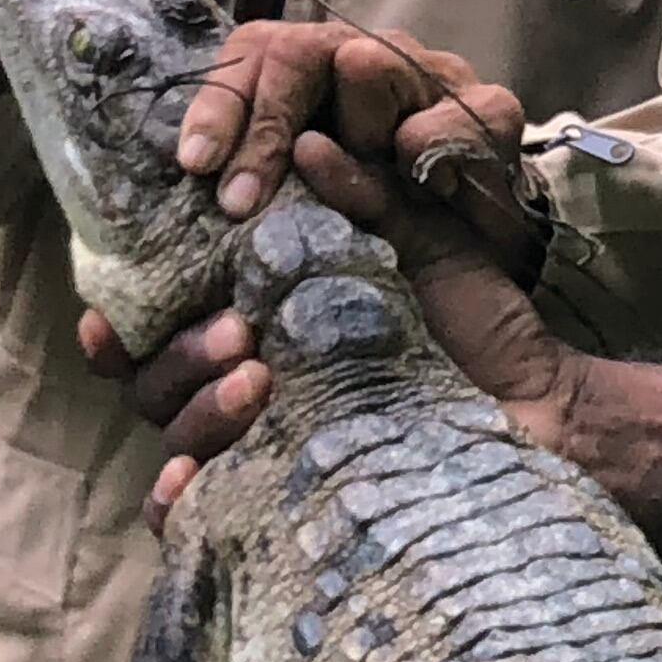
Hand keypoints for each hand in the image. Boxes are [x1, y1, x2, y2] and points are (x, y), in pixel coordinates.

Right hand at [106, 172, 609, 534]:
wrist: (544, 409)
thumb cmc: (482, 325)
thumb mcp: (424, 247)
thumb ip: (365, 199)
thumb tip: (311, 145)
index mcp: (263, 324)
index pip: (163, 323)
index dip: (124, 314)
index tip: (117, 295)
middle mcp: (250, 389)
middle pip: (154, 382)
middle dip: (181, 353)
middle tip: (242, 331)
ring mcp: (265, 451)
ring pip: (173, 439)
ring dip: (196, 406)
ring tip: (260, 377)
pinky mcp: (287, 505)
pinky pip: (199, 516)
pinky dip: (182, 497)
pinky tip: (197, 479)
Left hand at [175, 17, 517, 224]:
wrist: (478, 270)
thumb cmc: (378, 237)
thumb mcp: (299, 213)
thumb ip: (256, 185)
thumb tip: (198, 170)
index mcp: (316, 77)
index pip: (255, 51)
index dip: (220, 103)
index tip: (196, 166)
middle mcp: (370, 58)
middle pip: (296, 50)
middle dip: (264, 127)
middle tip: (242, 202)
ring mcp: (431, 74)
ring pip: (366, 62)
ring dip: (355, 137)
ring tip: (369, 189)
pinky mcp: (491, 106)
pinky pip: (440, 119)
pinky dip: (428, 156)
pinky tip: (432, 194)